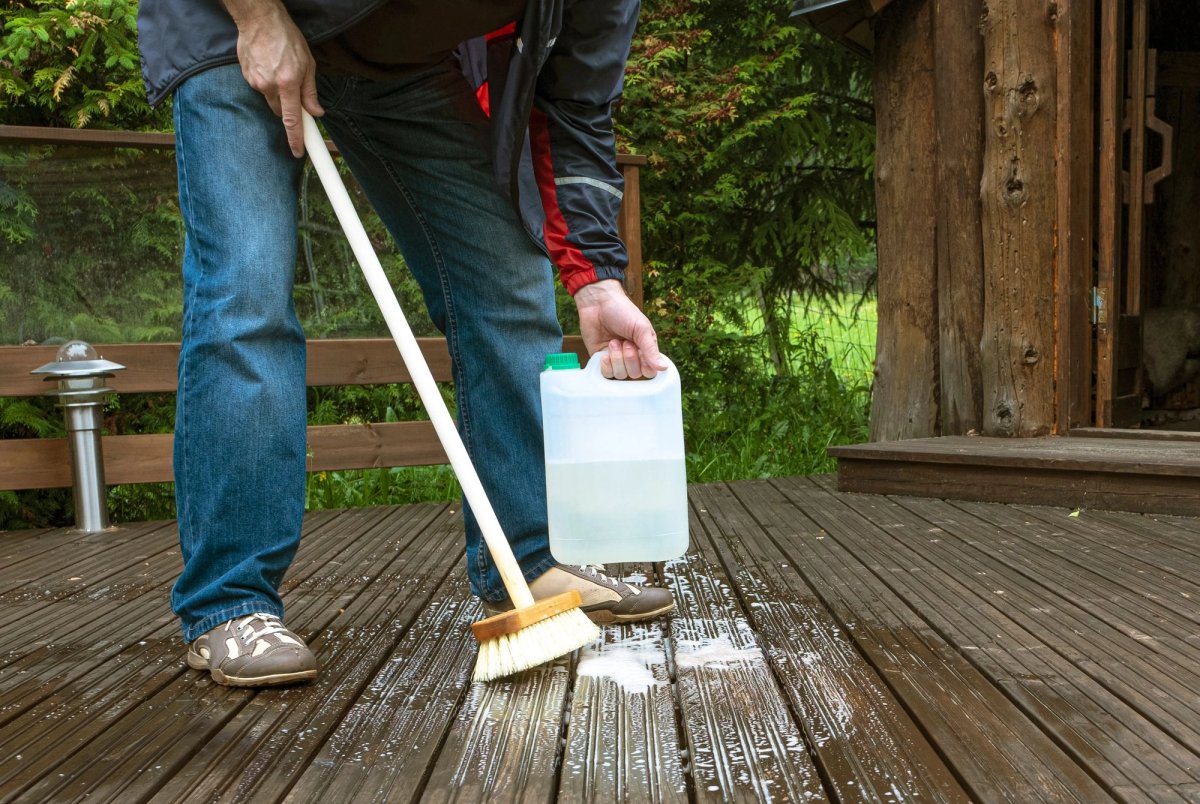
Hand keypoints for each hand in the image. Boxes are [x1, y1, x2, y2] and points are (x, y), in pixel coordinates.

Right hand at [223, 0, 323, 156]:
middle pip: (281, 112)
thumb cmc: (287, 38)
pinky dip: (266, 82)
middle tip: (292, 90)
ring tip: (279, 69)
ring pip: (270, 99)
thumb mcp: (308, 64)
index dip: (295, 139)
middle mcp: (270, 86)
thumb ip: (310, 91)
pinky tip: (269, 66)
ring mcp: (255, 82)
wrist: (259, 19)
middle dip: (288, 108)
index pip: (292, 120)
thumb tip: (317, 113)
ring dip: (277, 93)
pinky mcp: (246, 76)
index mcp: (288, 83)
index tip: (298, 152)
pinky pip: (260, 88)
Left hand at [574, 279, 668, 378]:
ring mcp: (616, 359)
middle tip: (624, 341)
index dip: (645, 366)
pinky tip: (604, 353)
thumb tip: (664, 368)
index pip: (650, 372)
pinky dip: (606, 366)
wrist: (598, 303)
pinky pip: (607, 374)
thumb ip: (651, 350)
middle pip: (634, 374)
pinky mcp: (601, 360)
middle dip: (629, 358)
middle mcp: (632, 357)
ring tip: (613, 341)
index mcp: (645, 349)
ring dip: (616, 358)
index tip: (639, 350)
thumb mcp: (640, 328)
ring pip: (620, 375)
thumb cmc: (623, 311)